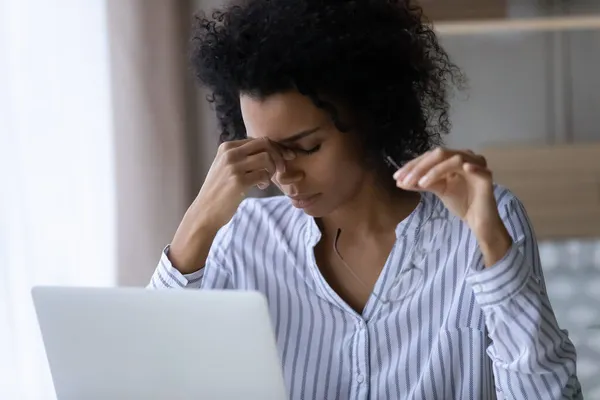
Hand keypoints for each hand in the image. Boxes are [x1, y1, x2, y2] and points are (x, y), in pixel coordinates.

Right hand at [168, 138, 294, 273]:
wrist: (205, 211)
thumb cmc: (219, 190)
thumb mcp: (225, 166)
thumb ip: (242, 155)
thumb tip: (269, 149)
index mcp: (227, 147)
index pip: (259, 139)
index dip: (275, 148)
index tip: (284, 158)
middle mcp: (229, 153)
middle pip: (265, 144)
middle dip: (278, 155)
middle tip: (281, 169)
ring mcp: (233, 167)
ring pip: (267, 158)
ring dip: (272, 169)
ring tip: (265, 179)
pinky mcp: (238, 181)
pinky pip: (263, 174)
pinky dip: (266, 180)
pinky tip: (260, 186)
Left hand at [394, 147, 511, 265]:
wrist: (478, 220)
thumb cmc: (460, 202)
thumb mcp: (438, 189)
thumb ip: (421, 183)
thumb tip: (400, 181)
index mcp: (453, 158)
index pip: (430, 156)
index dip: (412, 165)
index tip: (396, 177)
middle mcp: (465, 157)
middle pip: (439, 154)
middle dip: (419, 167)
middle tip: (404, 180)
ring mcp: (477, 165)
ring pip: (454, 160)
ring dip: (435, 170)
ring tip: (421, 183)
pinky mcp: (487, 177)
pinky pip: (479, 169)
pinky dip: (470, 167)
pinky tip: (462, 169)